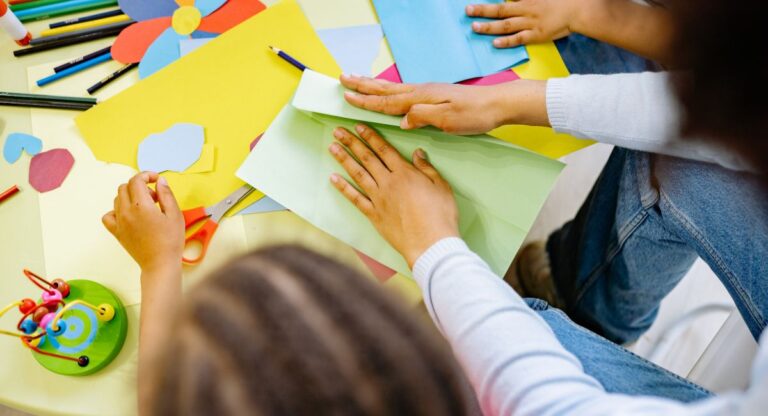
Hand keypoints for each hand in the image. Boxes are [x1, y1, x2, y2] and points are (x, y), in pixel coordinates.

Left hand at [102, 172, 184, 273]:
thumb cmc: (171, 240)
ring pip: (117, 199)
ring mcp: (119, 222)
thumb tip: (160, 181)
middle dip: (139, 186)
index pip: (136, 180)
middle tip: (154, 196)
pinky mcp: (116, 232)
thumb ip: (166, 194)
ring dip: (130, 196)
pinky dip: (116, 211)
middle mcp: (126, 211)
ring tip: (145, 207)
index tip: (156, 179)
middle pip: (125, 187)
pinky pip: (108, 215)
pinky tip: (129, 215)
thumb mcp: (175, 214)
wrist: (160, 263)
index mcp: (141, 205)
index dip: (147, 175)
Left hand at [328, 124, 458, 267]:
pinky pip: (355, 199)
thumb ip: (427, 168)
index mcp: (405, 173)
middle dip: (352, 142)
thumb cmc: (440, 216)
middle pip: (367, 158)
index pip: (384, 149)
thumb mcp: (441, 186)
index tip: (359, 126)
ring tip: (332, 147)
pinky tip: (333, 179)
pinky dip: (343, 188)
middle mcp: (388, 183)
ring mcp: (379, 199)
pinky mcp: (374, 215)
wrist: (430, 243)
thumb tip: (418, 153)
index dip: (370, 136)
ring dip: (344, 159)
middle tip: (338, 131)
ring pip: (358, 174)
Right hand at [341, 74, 507, 133]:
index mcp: (421, 98)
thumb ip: (422, 116)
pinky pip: (403, 92)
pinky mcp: (434, 96)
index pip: (387, 101)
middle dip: (363, 86)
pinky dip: (389, 91)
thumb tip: (400, 120)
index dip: (366, 101)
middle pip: (385, 89)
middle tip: (343, 79)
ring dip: (373, 85)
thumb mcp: (448, 119)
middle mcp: (421, 92)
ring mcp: (427, 92)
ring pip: (393, 89)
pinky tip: (388, 92)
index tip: (347, 97)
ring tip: (358, 80)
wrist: (497, 104)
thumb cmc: (475, 114)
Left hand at [467, 0, 590, 47]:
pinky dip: (506, 41)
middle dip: (482, 10)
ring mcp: (530, 23)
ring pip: (505, 25)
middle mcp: (526, 9)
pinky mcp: (536, 35)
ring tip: (474, 27)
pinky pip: (518, 39)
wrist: (578, 10)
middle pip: (500, 10)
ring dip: (489, 26)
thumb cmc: (561, 0)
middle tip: (467, 10)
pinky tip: (494, 43)